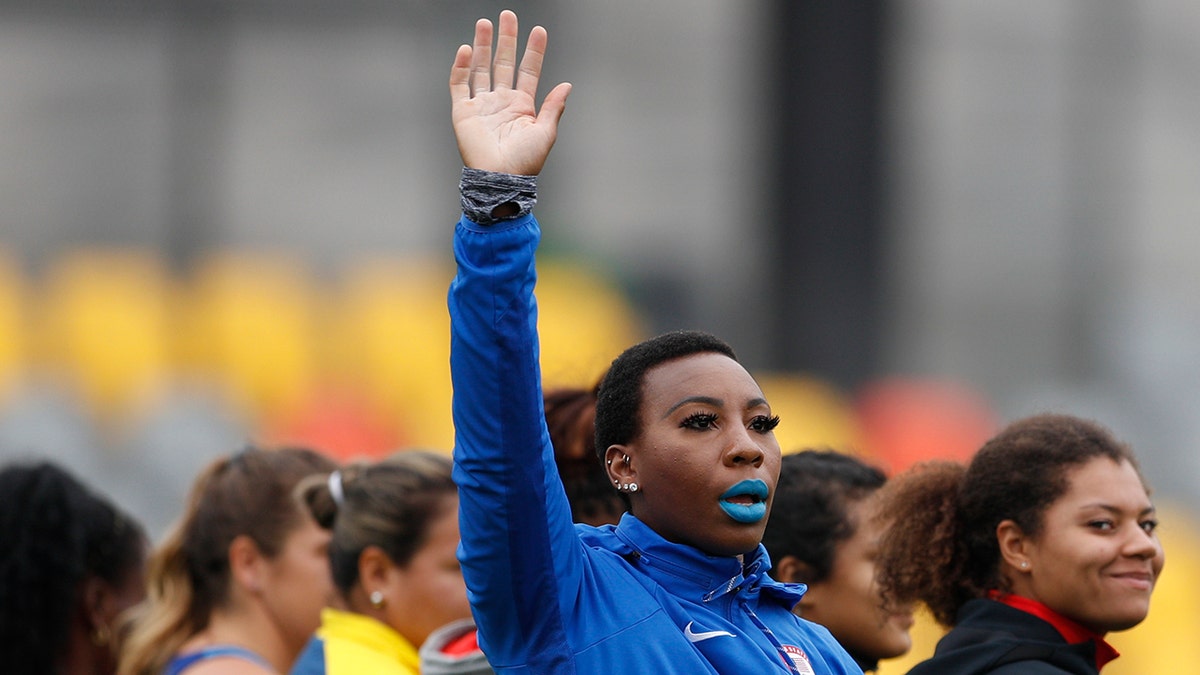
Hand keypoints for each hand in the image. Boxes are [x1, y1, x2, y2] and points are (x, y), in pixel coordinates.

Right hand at [449, 10, 571, 174]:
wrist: (500, 179)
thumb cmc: (525, 162)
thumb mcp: (545, 132)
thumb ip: (554, 107)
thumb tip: (567, 85)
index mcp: (522, 106)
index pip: (528, 71)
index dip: (534, 51)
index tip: (539, 31)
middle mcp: (501, 102)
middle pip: (503, 63)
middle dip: (506, 39)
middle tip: (508, 16)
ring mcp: (482, 105)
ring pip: (481, 68)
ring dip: (483, 46)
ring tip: (484, 23)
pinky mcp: (463, 112)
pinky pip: (460, 85)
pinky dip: (461, 67)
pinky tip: (465, 50)